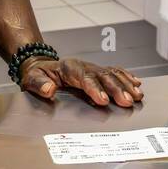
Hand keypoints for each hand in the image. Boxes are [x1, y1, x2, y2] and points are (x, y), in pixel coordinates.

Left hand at [19, 56, 143, 107]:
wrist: (40, 66)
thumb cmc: (37, 75)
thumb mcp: (31, 79)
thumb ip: (38, 84)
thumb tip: (48, 90)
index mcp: (69, 68)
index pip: (84, 77)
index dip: (95, 88)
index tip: (103, 100)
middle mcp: (84, 66)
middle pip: (103, 76)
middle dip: (116, 89)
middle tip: (127, 102)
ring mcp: (92, 68)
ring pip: (112, 74)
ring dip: (125, 85)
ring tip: (137, 96)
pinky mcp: (97, 72)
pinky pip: (115, 71)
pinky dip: (126, 77)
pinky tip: (136, 84)